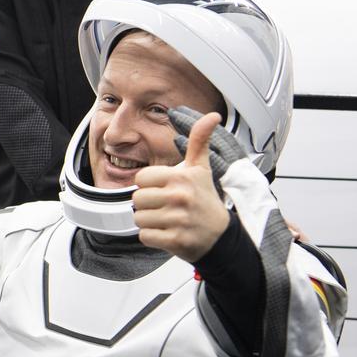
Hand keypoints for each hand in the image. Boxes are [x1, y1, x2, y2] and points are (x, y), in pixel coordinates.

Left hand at [131, 110, 230, 262]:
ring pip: (138, 218)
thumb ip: (200, 140)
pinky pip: (145, 236)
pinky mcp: (175, 240)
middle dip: (147, 204)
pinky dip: (153, 237)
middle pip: (136, 199)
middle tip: (166, 206)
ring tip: (167, 219)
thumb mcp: (201, 168)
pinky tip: (168, 232)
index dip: (150, 185)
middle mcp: (180, 197)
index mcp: (181, 177)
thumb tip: (212, 116)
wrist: (220, 235)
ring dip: (149, 221)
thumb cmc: (205, 200)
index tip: (165, 189)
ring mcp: (178, 220)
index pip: (141, 178)